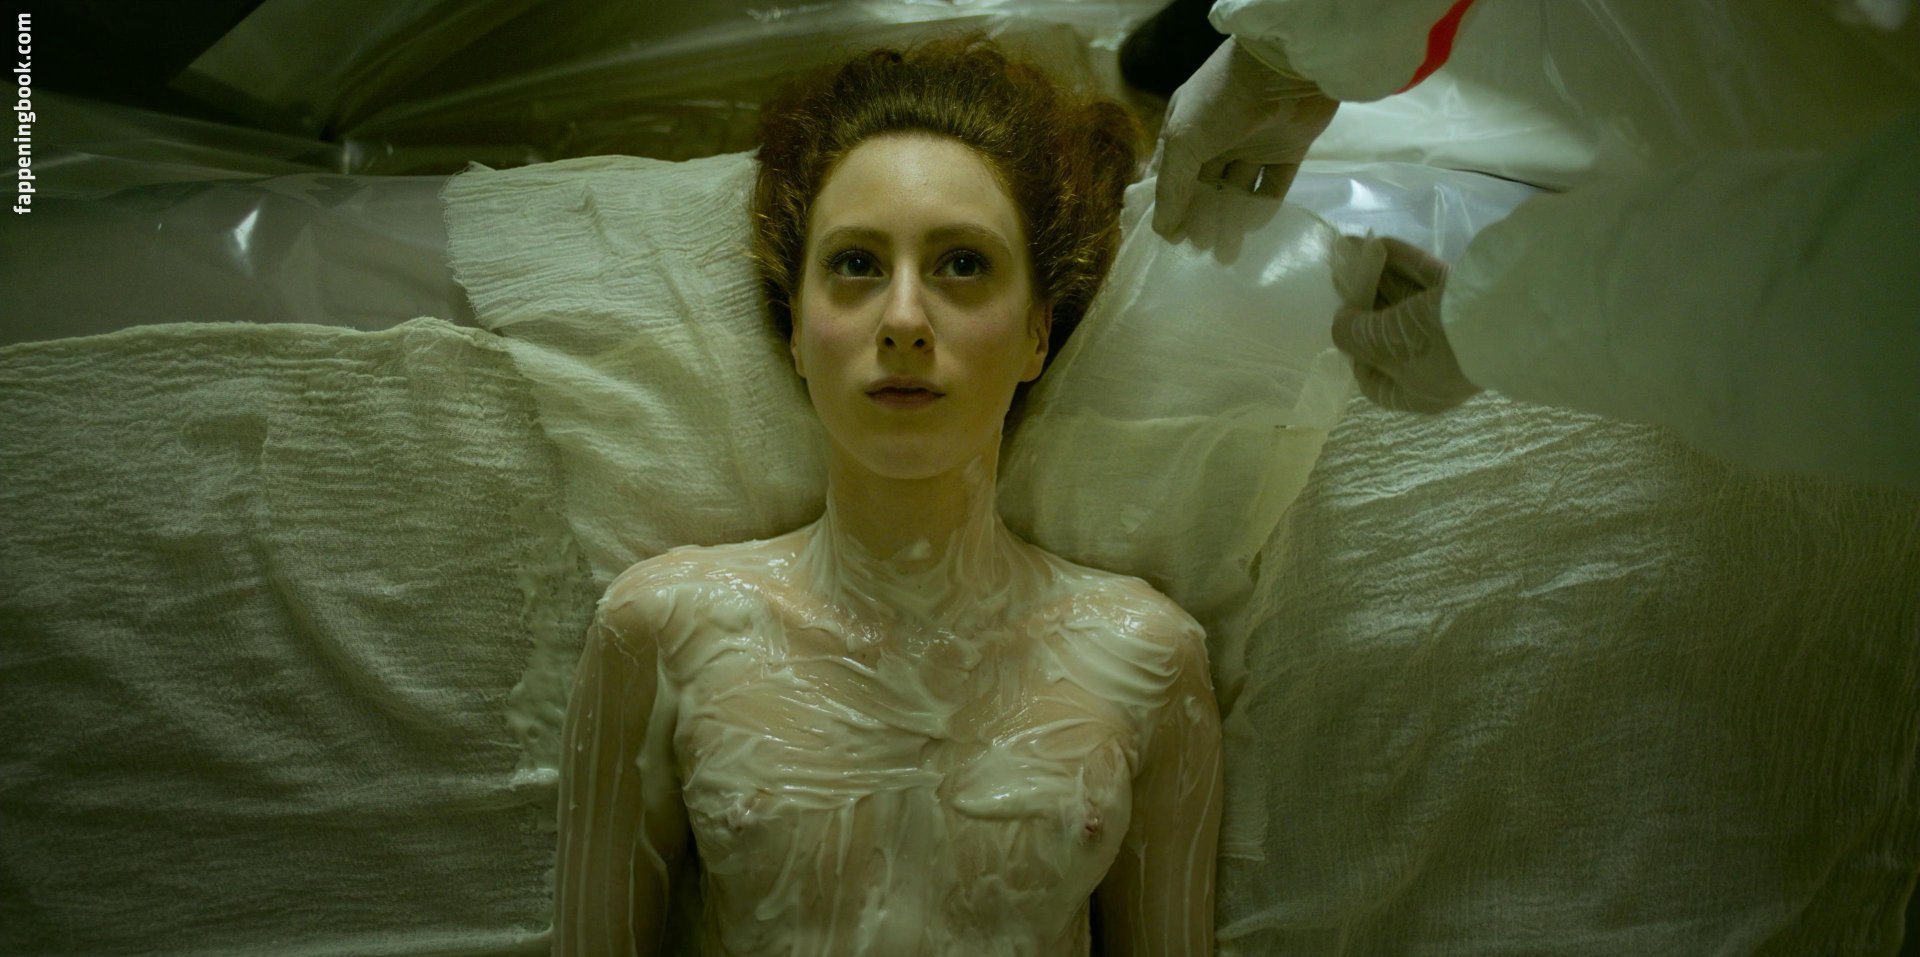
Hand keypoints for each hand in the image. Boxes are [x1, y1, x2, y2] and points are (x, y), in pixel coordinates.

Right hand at [1149, 37, 1337, 239]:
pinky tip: (1252, 228)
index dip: (1169, 206)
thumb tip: (1162, 232)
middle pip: (1204, 189)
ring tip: (1225, 254)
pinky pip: (1271, 186)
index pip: (1171, 176)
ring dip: (1230, 222)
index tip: (1171, 237)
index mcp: (1186, 130)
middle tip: (1202, 248)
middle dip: (1201, 219)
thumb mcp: (1185, 140)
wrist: (1286, 66)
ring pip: (1237, 192)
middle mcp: (1217, 139)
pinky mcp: (1286, 150)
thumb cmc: (1222, 99)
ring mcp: (1253, 145)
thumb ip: (1172, 188)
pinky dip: (1262, 208)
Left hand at [1332, 238, 1481, 412]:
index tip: (1343, 328)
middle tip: (1340, 273)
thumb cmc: (1434, 343)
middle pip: (1391, 333)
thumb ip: (1352, 334)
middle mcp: (1438, 364)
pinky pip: (1429, 280)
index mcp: (1420, 391)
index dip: (1355, 356)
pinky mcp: (1471, 296)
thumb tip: (1344, 322)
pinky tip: (1379, 243)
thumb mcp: (1380, 345)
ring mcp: (1457, 329)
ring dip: (1379, 275)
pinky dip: (1404, 263)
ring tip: (1350, 248)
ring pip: (1408, 301)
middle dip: (1363, 303)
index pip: (1378, 382)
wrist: (1505, 315)